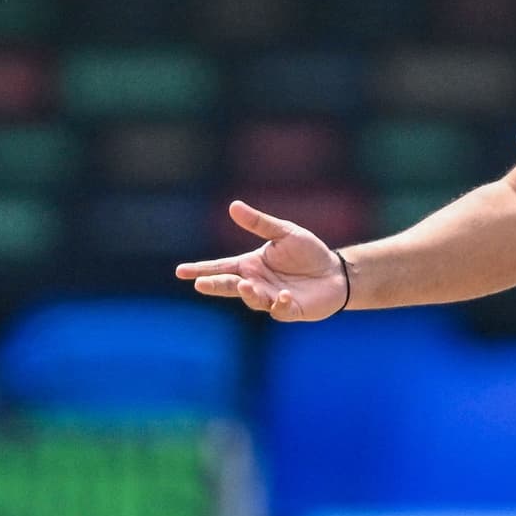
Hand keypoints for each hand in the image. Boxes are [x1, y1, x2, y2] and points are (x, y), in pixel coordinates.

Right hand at [175, 200, 347, 321]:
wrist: (335, 271)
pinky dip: (279, 304)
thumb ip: (259, 223)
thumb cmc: (308, 252)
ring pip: (252, 300)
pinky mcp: (290, 310)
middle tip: (201, 284)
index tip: (180, 271)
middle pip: (230, 286)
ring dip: (247, 294)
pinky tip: (283, 295)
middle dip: (215, 285)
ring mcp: (271, 299)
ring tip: (245, 285)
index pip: (220, 267)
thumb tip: (233, 206)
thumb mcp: (285, 232)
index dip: (201, 270)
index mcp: (250, 266)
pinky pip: (280, 310)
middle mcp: (256, 284)